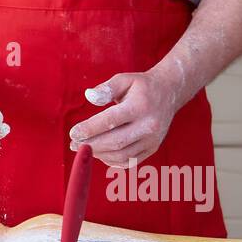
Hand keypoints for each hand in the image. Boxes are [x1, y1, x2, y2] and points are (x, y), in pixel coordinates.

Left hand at [68, 69, 183, 165]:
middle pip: (116, 142)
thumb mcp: (123, 80)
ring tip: (84, 149)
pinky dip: (112, 161)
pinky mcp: (153, 148)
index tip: (72, 133)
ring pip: (122, 155)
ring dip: (99, 155)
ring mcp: (152, 140)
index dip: (89, 129)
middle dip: (91, 145)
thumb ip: (105, 88)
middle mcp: (149, 125)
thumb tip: (88, 96)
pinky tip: (100, 154)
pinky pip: (130, 161)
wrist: (168, 93)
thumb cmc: (140, 86)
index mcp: (140, 106)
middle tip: (73, 144)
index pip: (110, 121)